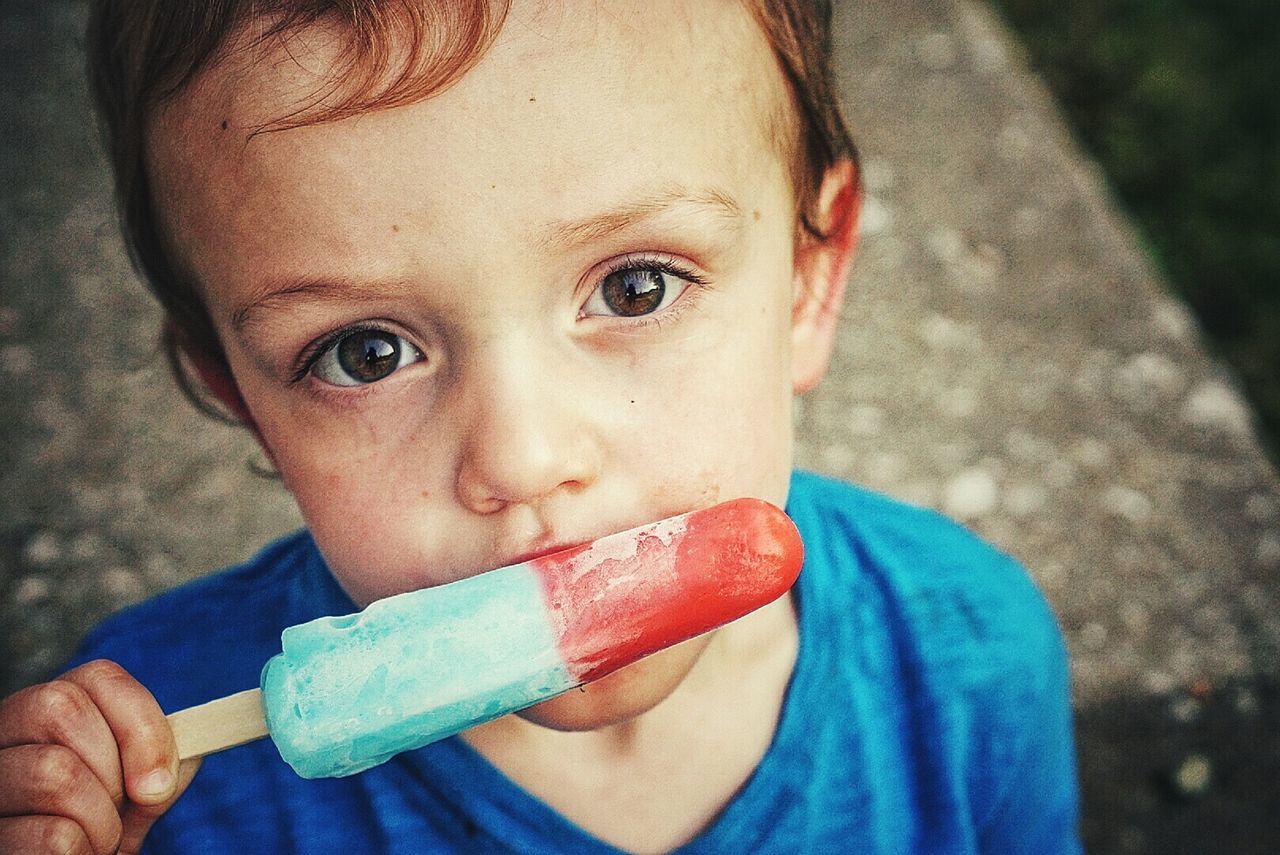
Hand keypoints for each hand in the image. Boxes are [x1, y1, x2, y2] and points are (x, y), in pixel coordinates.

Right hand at [0, 660, 199, 853]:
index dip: (141, 724)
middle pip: (62, 709)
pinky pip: (52, 836)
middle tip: (118, 812)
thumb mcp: (135, 792)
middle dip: (113, 772)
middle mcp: (2, 739)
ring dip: (101, 821)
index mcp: (44, 716)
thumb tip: (181, 759)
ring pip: (55, 772)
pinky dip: (82, 853)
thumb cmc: (98, 830)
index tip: (160, 782)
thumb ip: (160, 762)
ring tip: (96, 840)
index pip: (97, 677)